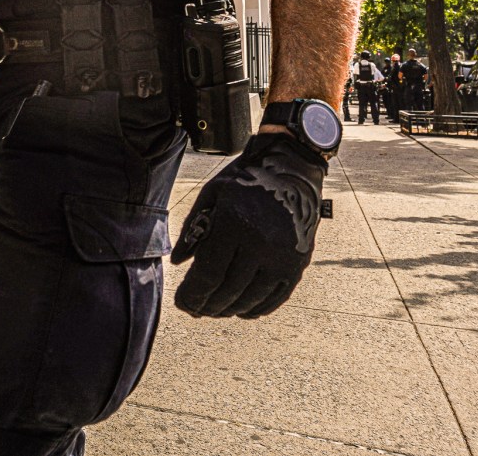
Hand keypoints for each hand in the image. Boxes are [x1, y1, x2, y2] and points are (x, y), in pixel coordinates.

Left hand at [170, 132, 325, 318]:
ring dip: (229, 309)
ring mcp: (283, 256)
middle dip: (207, 305)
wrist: (291, 168)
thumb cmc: (245, 180)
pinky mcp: (299, 264)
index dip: (192, 294)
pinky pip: (275, 298)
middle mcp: (261, 243)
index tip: (180, 302)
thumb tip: (178, 263)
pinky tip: (241, 309)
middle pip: (228, 291)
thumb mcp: (212, 194)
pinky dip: (256, 308)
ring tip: (214, 310)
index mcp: (234, 223)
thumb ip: (193, 228)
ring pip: (251, 298)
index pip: (209, 274)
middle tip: (194, 309)